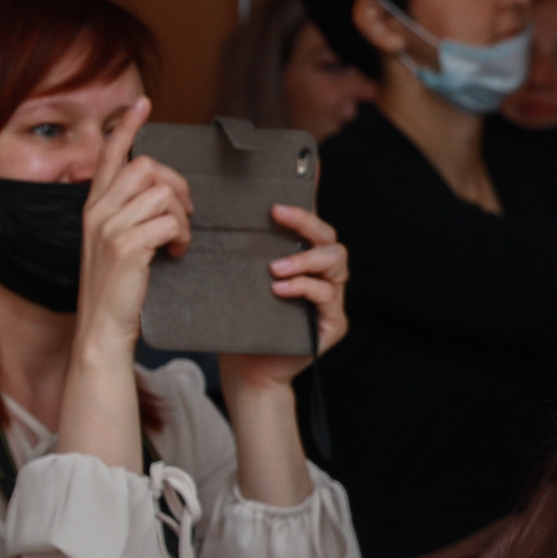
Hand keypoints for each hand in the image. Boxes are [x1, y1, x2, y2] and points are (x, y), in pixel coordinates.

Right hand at [73, 97, 193, 356]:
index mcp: (94, 205)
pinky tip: (175, 254)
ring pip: (163, 193)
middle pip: (147, 166)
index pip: (110, 154)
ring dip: (183, 216)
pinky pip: (171, 222)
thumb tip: (160, 192)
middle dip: (177, 185)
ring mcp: (110, 227)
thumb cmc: (117, 286)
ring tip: (178, 241)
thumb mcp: (115, 242)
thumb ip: (129, 213)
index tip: (142, 103)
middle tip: (186, 212)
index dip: (127, 126)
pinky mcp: (128, 245)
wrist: (103, 326)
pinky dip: (183, 237)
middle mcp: (97, 210)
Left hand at [217, 204, 348, 399]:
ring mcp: (331, 301)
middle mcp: (323, 278)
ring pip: (336, 263)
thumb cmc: (242, 324)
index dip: (309, 205)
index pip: (312, 228)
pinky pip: (327, 296)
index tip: (289, 187)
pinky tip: (279, 289)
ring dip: (306, 259)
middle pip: (330, 239)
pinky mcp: (333, 324)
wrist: (248, 370)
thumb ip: (245, 256)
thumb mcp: (242, 283)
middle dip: (306, 223)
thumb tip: (220, 220)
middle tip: (277, 215)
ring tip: (275, 268)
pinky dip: (304, 288)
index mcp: (304, 264)